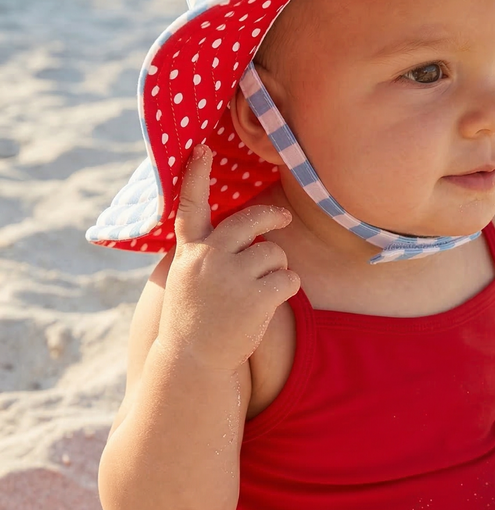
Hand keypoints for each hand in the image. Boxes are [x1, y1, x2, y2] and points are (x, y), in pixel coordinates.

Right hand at [158, 144, 300, 371]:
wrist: (194, 361)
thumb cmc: (195, 316)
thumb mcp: (189, 278)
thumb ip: (207, 250)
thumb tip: (246, 227)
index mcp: (190, 251)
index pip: (190, 206)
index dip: (195, 176)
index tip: (200, 148)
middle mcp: (209, 258)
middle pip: (251, 220)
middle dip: (273, 217)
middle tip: (284, 219)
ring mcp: (233, 277)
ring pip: (275, 253)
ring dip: (276, 268)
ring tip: (258, 289)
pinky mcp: (257, 297)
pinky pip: (289, 279)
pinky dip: (287, 288)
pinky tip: (270, 302)